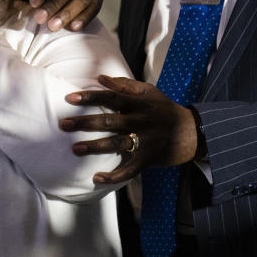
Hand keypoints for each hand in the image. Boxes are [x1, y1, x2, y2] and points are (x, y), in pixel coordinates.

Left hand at [58, 75, 199, 183]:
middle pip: (110, 121)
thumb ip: (125, 85)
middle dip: (85, 123)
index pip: (111, 97)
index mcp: (138, 103)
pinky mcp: (148, 159)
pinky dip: (114, 176)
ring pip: (117, 144)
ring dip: (95, 147)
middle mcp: (140, 121)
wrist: (193, 132)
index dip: (91, 97)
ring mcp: (145, 141)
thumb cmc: (164, 109)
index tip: (70, 98)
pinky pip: (129, 170)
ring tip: (75, 149)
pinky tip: (97, 178)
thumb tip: (101, 77)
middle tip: (64, 124)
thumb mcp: (149, 92)